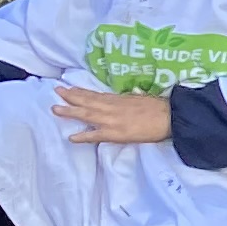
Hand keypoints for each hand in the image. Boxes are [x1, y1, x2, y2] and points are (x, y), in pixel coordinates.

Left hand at [56, 86, 171, 146]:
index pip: (95, 94)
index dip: (80, 91)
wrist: (170, 117)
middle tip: (56, 91)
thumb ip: (124, 101)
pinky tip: (71, 137)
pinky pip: (95, 135)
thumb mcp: (139, 99)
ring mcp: (111, 120)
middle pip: (87, 101)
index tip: (68, 87)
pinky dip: (83, 136)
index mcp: (118, 99)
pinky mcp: (115, 134)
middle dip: (70, 96)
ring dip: (70, 111)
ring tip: (56, 109)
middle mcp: (111, 107)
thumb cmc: (159, 108)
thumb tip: (116, 101)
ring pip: (86, 114)